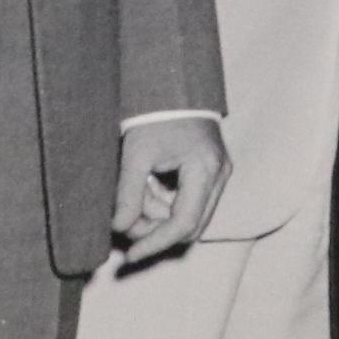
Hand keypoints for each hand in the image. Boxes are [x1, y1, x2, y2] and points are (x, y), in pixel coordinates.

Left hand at [112, 116, 230, 267]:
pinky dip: (164, 200)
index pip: (183, 224)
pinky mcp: (209, 170)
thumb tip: (119, 229)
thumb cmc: (156, 113)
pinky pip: (187, 200)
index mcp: (205, 170)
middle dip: (155, 228)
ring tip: (133, 189)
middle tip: (125, 217)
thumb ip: (128, 194)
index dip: (155, 243)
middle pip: (189, 225)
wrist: (173, 82)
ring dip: (157, 212)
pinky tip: (146, 182)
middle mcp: (219, 175)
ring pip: (187, 214)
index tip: (130, 255)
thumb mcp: (136, 153)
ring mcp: (217, 173)